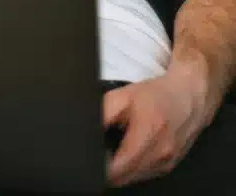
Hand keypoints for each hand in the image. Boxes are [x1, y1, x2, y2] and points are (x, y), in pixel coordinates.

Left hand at [103, 69, 210, 186]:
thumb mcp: (123, 96)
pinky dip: (132, 168)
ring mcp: (166, 164)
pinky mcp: (168, 168)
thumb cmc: (156, 96)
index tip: (92, 157)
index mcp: (148, 133)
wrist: (188, 98)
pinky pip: (143, 176)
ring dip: (120, 170)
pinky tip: (130, 152)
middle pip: (124, 178)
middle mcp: (160, 153)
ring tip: (115, 149)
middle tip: (101, 151)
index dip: (100, 167)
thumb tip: (86, 129)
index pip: (118, 167)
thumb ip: (102, 113)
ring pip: (133, 179)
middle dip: (108, 169)